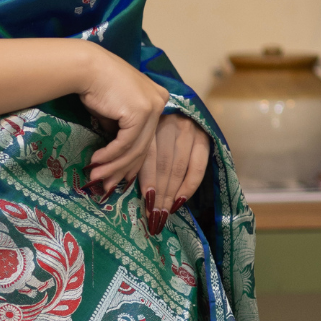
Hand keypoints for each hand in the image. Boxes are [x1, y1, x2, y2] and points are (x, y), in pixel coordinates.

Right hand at [78, 48, 168, 194]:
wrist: (86, 67)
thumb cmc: (95, 85)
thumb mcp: (114, 112)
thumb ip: (121, 132)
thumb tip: (117, 157)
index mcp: (157, 99)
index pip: (147, 137)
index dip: (133, 161)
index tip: (118, 177)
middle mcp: (160, 102)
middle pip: (143, 146)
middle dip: (122, 169)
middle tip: (106, 184)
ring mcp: (153, 106)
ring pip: (135, 148)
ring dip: (113, 166)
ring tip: (97, 177)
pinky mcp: (141, 112)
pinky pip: (125, 143)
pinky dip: (110, 155)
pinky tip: (96, 161)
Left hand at [139, 113, 211, 233]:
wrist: (178, 103)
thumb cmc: (150, 122)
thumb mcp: (138, 130)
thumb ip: (133, 151)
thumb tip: (117, 182)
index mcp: (149, 123)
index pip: (147, 158)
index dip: (144, 182)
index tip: (139, 203)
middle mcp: (169, 124)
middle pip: (162, 166)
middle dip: (157, 194)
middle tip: (152, 217)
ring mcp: (189, 130)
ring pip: (177, 169)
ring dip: (170, 194)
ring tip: (164, 213)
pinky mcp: (203, 137)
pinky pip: (197, 167)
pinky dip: (188, 187)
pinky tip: (179, 202)